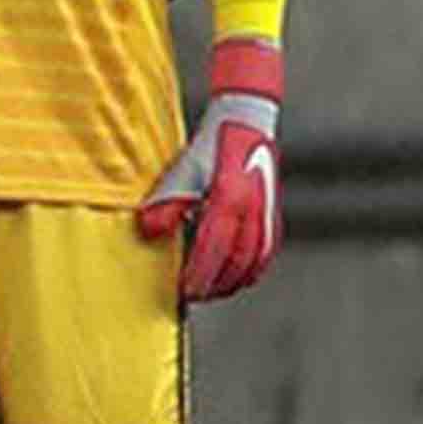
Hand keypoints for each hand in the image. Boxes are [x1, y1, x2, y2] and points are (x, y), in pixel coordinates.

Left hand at [142, 43, 282, 301]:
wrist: (245, 127)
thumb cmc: (208, 150)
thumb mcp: (179, 173)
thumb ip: (166, 204)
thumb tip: (149, 232)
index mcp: (229, 198)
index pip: (213, 247)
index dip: (199, 273)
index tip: (184, 291)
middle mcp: (253, 210)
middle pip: (236, 261)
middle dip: (215, 284)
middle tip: (193, 296)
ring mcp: (267, 215)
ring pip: (254, 262)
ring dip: (233, 282)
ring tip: (211, 292)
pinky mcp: (273, 217)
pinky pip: (265, 253)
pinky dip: (250, 271)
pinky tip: (235, 279)